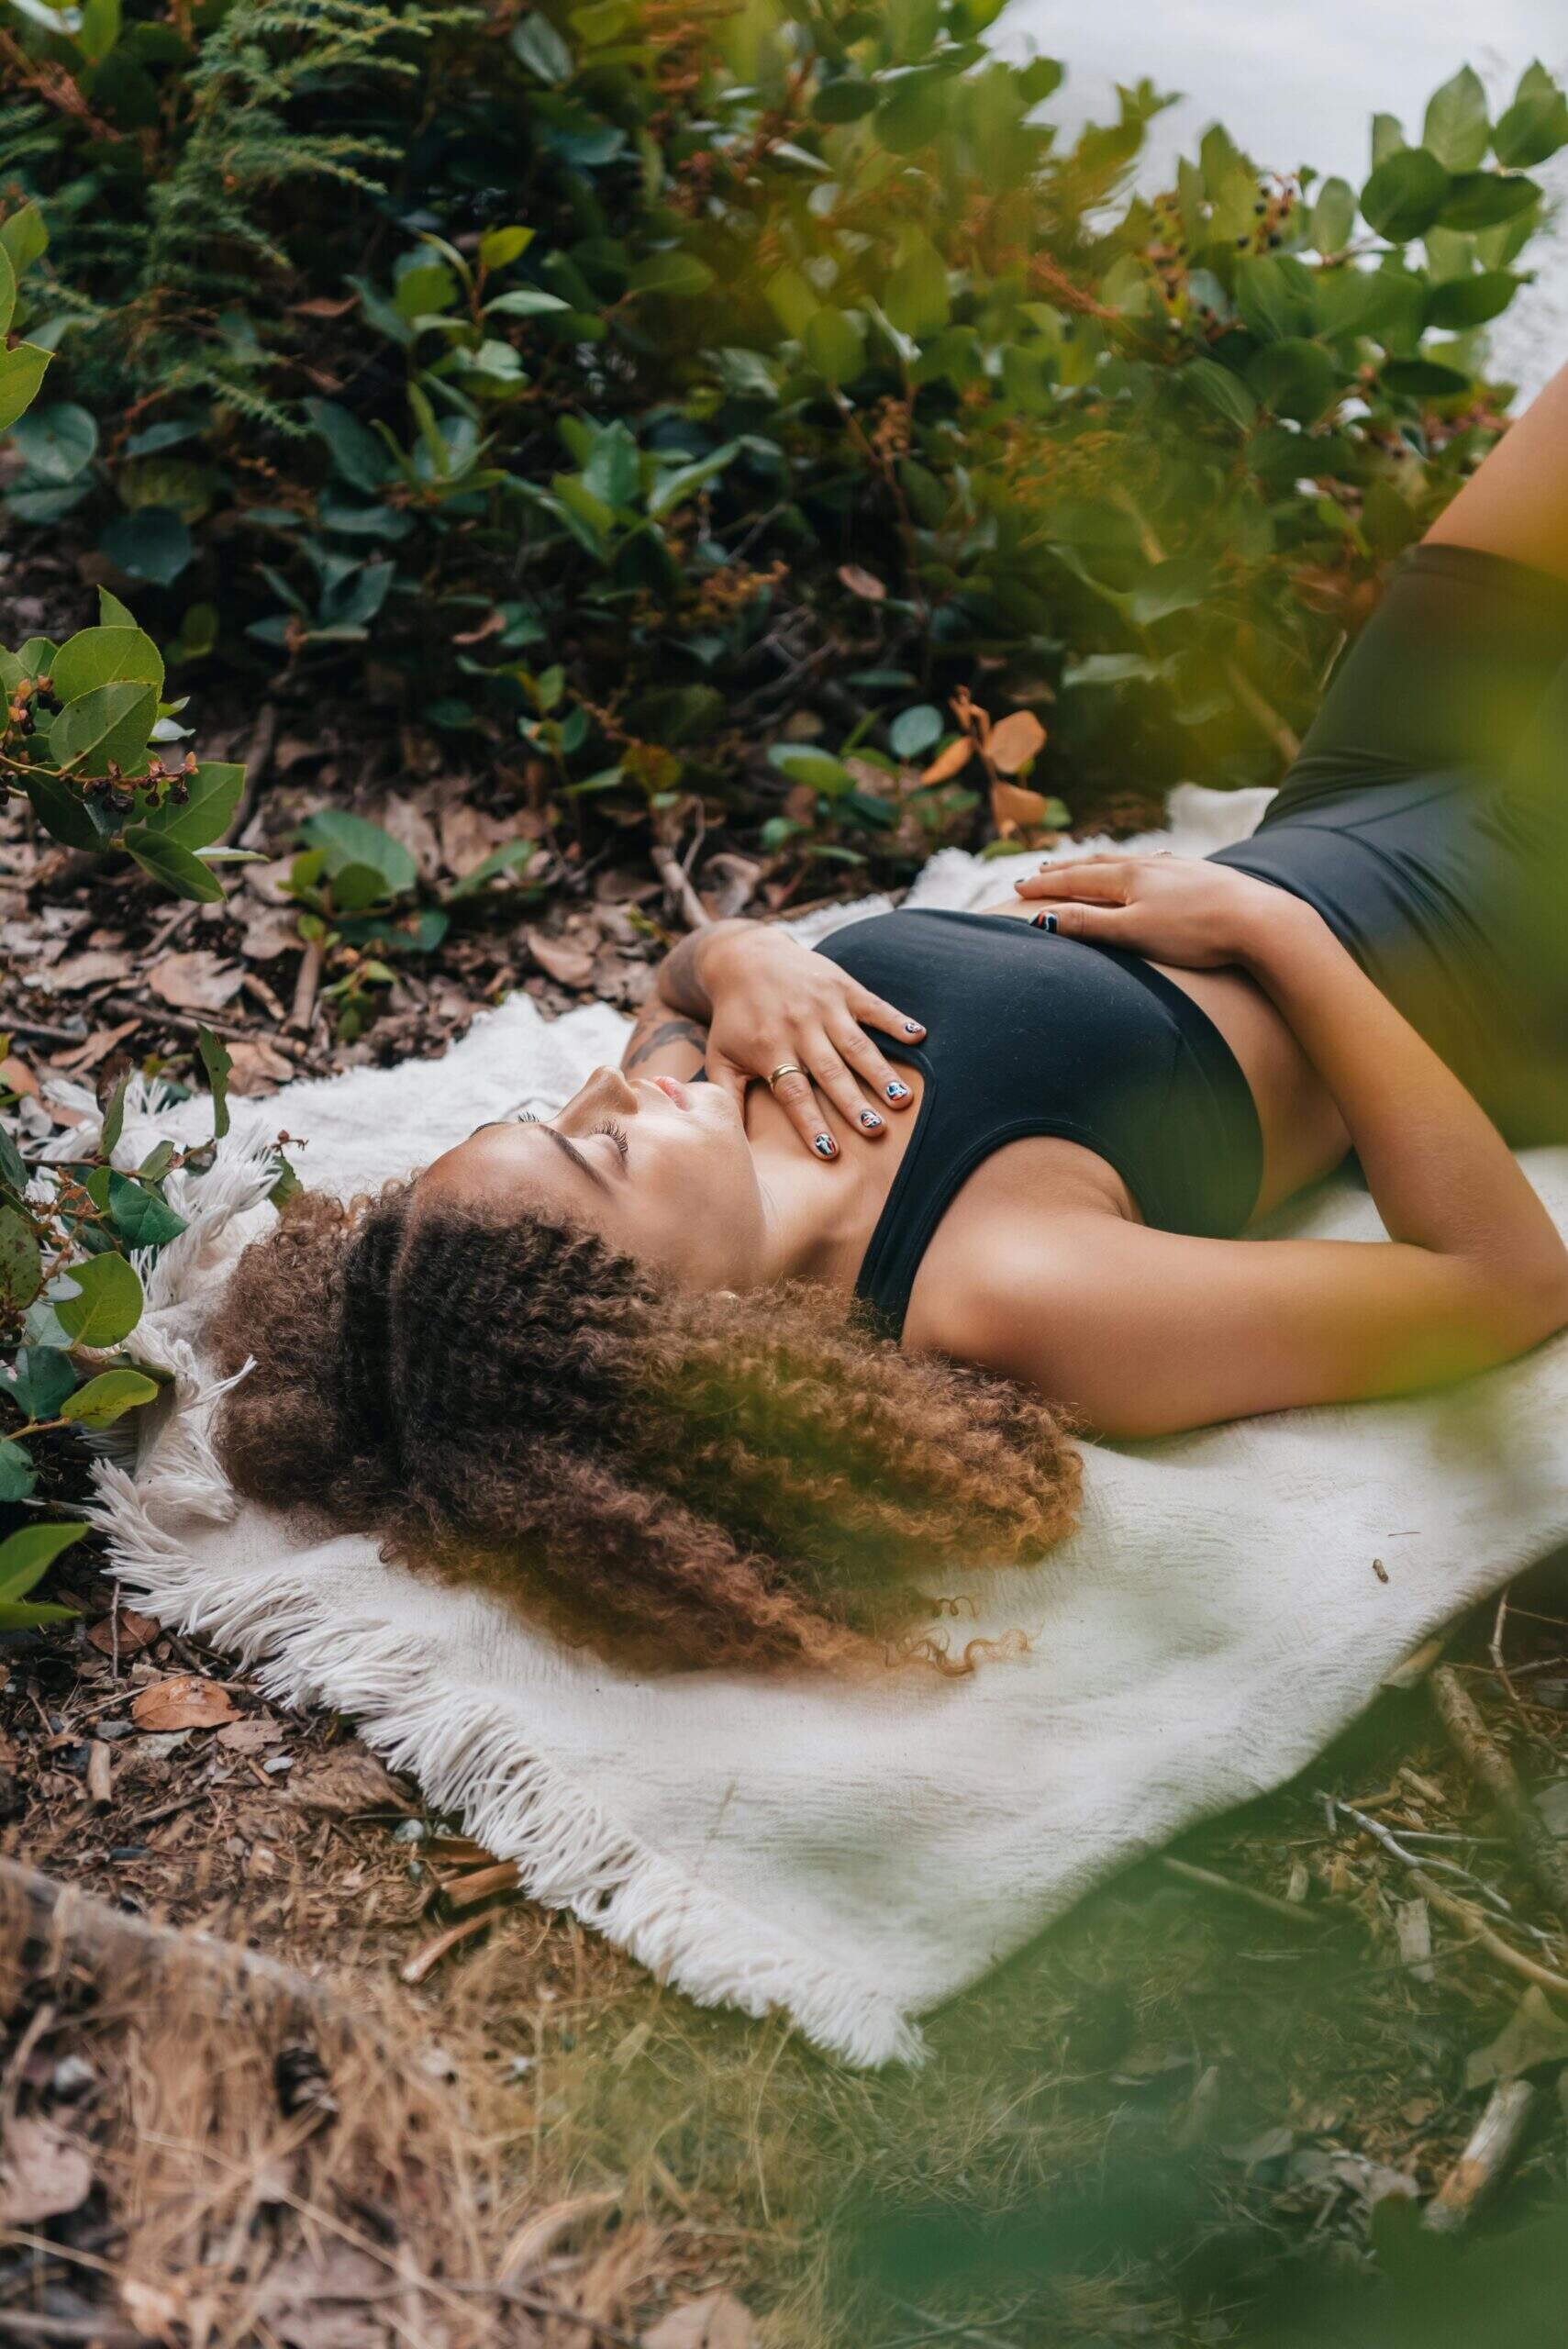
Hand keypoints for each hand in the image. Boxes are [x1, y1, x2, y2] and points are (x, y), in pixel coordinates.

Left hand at [694, 924, 924, 1156]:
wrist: (745, 957)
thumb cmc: (734, 1017)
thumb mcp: (720, 1056)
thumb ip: (726, 1097)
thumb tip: (727, 1140)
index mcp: (769, 1049)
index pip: (792, 1093)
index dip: (811, 1122)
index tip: (830, 1151)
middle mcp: (798, 1028)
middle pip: (829, 1072)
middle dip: (853, 1102)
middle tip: (875, 1130)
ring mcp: (823, 1006)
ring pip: (856, 1044)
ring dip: (880, 1072)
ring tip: (903, 1099)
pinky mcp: (842, 987)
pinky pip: (873, 1006)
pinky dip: (895, 1020)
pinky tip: (918, 1036)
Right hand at [1012, 852, 1286, 968]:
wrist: (1260, 922)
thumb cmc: (1196, 933)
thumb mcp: (1134, 933)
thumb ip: (1090, 925)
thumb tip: (1044, 919)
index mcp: (1129, 878)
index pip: (1075, 880)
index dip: (1045, 885)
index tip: (1016, 886)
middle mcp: (1150, 865)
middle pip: (1098, 864)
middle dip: (1066, 869)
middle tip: (1040, 869)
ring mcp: (1178, 868)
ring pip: (1128, 862)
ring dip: (1100, 864)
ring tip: (1086, 863)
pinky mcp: (1202, 876)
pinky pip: (1156, 865)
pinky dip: (1135, 866)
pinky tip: (1147, 866)